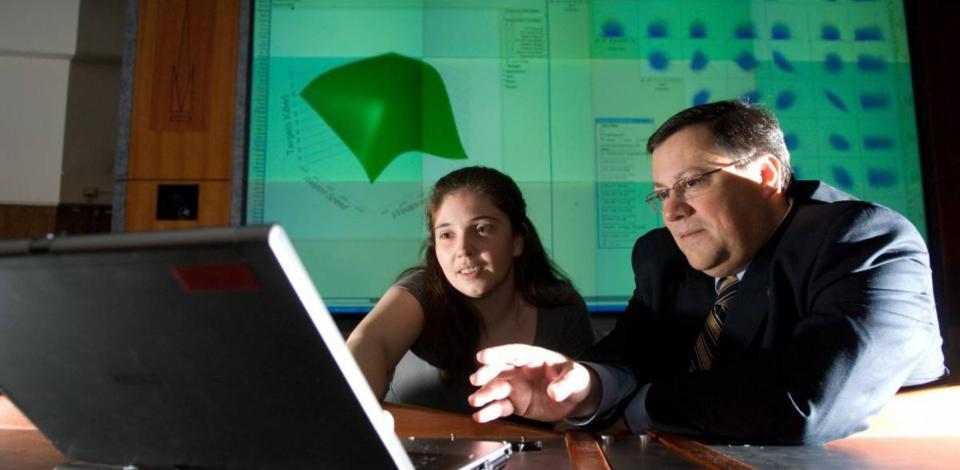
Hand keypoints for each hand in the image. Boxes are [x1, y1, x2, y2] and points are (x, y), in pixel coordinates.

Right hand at [467, 344, 597, 423]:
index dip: (497, 354)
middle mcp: (520, 370)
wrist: (576, 398)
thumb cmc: (575, 379)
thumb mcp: (576, 377)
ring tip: (475, 401)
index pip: (513, 353)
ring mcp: (516, 387)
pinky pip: (501, 407)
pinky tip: (481, 416)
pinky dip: (490, 411)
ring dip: (484, 394)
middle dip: (486, 374)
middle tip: (475, 380)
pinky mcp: (516, 403)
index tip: (482, 356)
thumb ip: (565, 383)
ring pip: (496, 389)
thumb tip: (553, 392)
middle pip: (499, 370)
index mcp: (533, 358)